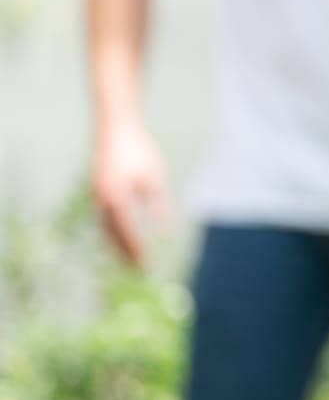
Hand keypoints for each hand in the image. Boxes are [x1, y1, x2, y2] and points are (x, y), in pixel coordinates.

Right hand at [91, 121, 170, 265]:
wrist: (114, 128)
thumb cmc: (139, 151)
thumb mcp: (154, 178)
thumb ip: (157, 206)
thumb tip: (162, 232)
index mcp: (116, 197)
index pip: (127, 232)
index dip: (137, 250)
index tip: (146, 266)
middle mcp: (101, 200)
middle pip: (112, 235)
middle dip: (125, 253)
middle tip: (138, 271)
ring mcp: (96, 196)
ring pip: (105, 229)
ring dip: (117, 246)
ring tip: (130, 261)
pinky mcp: (96, 192)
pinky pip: (103, 219)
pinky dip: (112, 232)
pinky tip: (122, 240)